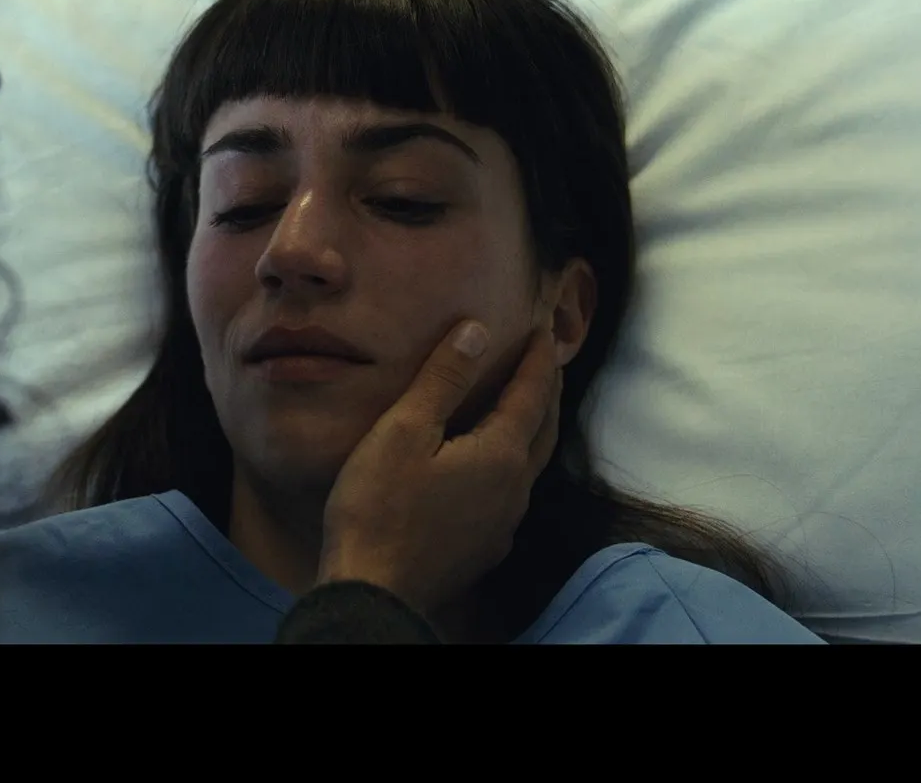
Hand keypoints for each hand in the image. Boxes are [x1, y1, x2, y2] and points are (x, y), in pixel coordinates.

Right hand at [314, 315, 561, 618]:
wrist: (373, 592)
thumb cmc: (378, 506)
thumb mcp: (404, 431)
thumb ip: (443, 379)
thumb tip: (478, 331)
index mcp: (500, 454)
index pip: (532, 393)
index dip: (539, 357)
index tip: (544, 327)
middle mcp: (514, 489)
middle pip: (544, 429)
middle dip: (546, 390)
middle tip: (545, 361)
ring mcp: (503, 524)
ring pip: (530, 464)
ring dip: (532, 428)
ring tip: (523, 405)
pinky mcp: (485, 548)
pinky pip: (511, 493)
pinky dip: (511, 463)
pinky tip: (491, 466)